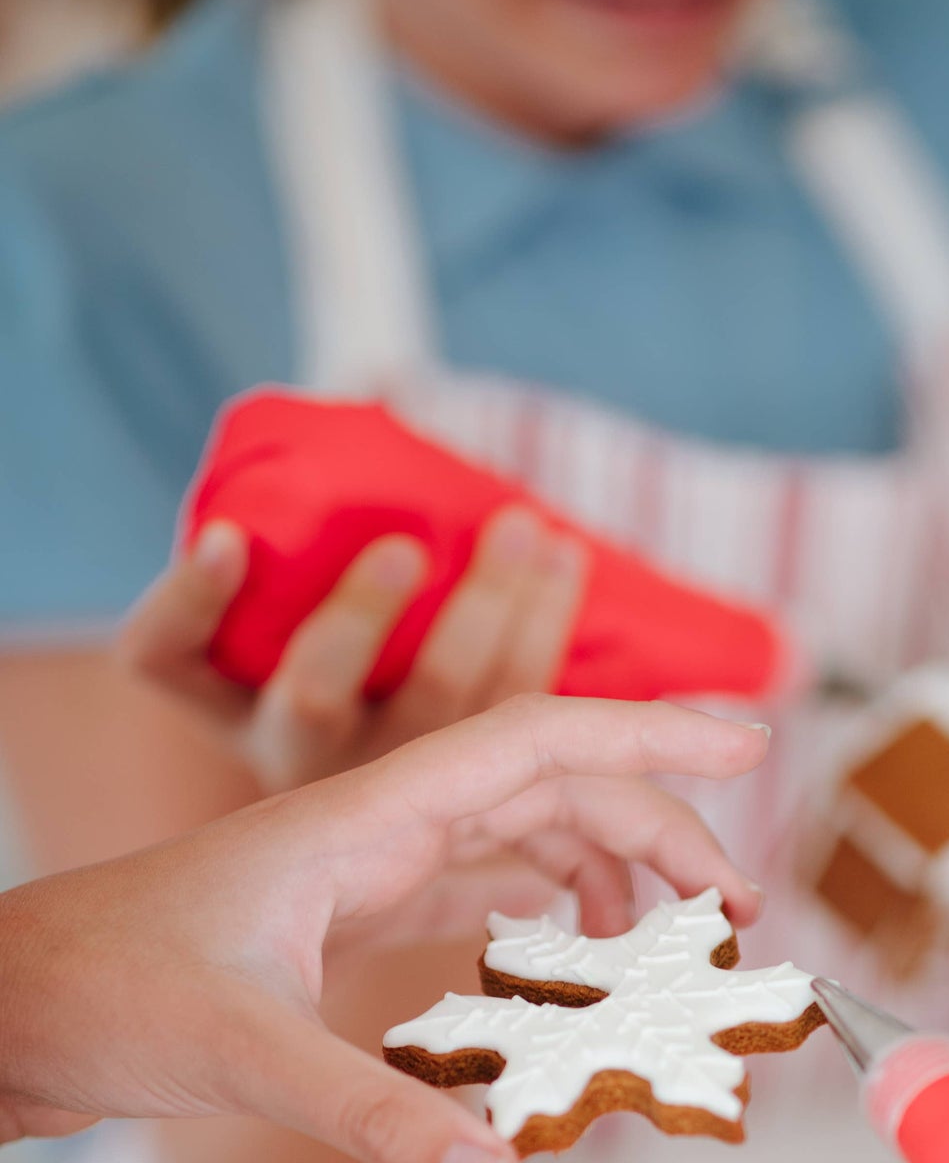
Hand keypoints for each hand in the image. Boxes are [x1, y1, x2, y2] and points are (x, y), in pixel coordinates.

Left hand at [0, 695, 767, 1162]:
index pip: (536, 739)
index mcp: (365, 818)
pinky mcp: (353, 917)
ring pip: (523, 837)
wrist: (15, 1006)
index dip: (651, 731)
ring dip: (610, 873)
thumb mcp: (244, 1055)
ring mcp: (368, 867)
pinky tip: (575, 958)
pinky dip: (547, 915)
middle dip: (660, 830)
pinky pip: (480, 890)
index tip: (751, 739)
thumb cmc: (102, 992)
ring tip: (676, 942)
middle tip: (738, 909)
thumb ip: (376, 1113)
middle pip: (555, 791)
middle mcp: (379, 826)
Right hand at [118, 508, 584, 791]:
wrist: (432, 750)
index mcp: (226, 699)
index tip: (225, 536)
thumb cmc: (350, 623)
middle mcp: (296, 754)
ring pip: (437, 705)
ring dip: (486, 610)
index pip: (166, 653)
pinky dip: (544, 631)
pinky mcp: (474, 786)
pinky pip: (513, 711)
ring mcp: (388, 784)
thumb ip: (313, 503)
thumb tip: (389, 376)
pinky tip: (567, 562)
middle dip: (359, 619)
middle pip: (312, 696)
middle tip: (403, 547)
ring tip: (525, 528)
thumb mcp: (305, 581)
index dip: (189, 599)